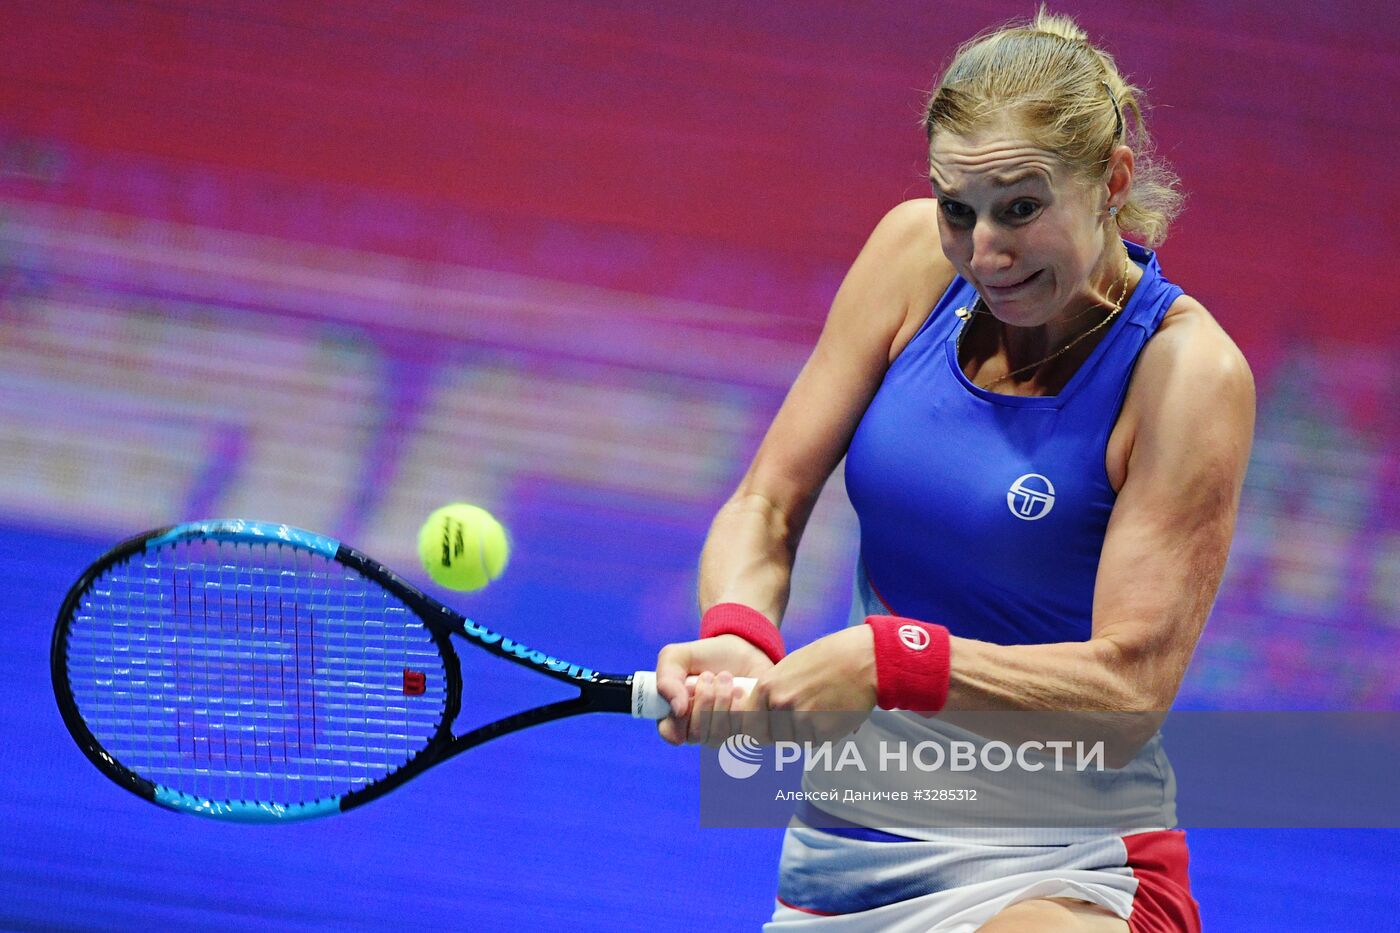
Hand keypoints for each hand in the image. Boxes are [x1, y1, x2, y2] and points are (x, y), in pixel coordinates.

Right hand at [654, 635, 773, 745]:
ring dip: (723, 699)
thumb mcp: (677, 657)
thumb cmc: (707, 656)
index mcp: (677, 720)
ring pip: (720, 734)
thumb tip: (677, 710)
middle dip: (705, 698)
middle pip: (698, 734)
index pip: (672, 735)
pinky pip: (746, 732)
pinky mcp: (750, 733)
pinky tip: (745, 690)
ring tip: (728, 678)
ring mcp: (725, 736)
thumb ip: (666, 680)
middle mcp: (700, 732)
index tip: (689, 690)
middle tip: (712, 675)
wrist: (744, 650)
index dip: (679, 716)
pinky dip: (745, 705)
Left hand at [740, 625, 877, 744]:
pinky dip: (826, 734)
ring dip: (807, 733)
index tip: (768, 732)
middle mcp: (780, 703)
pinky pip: (817, 742)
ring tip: (823, 709)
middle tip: (806, 716)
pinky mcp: (823, 731)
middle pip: (774, 737)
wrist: (862, 658)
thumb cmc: (828, 658)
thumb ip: (773, 692)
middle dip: (787, 732)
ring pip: (796, 741)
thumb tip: (761, 713)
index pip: (750, 725)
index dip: (760, 731)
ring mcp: (801, 718)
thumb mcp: (789, 667)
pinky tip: (835, 713)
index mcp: (767, 686)